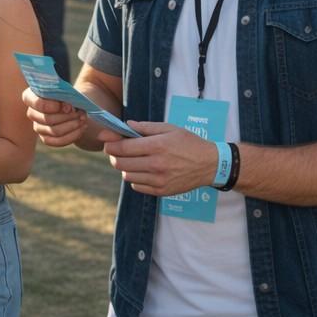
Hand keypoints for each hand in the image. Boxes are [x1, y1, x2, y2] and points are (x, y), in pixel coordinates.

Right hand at [22, 87, 91, 147]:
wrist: (72, 105)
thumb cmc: (67, 94)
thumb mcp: (66, 91)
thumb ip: (65, 96)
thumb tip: (67, 108)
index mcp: (31, 97)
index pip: (38, 104)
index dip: (53, 106)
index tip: (69, 106)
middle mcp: (32, 113)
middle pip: (48, 119)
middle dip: (67, 116)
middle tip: (81, 112)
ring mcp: (38, 128)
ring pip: (54, 131)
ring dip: (72, 125)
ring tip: (83, 119)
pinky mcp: (46, 139)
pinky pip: (58, 142)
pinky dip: (73, 135)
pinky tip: (82, 128)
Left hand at [102, 121, 217, 196]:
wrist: (209, 164)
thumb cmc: (189, 143)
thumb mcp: (169, 128)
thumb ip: (145, 127)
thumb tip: (126, 125)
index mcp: (157, 146)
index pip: (123, 148)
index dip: (110, 144)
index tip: (108, 141)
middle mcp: (156, 165)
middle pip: (120, 163)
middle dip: (114, 155)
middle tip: (118, 150)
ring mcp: (158, 180)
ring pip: (127, 175)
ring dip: (125, 167)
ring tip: (134, 159)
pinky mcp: (161, 191)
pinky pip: (136, 186)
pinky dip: (135, 178)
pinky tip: (144, 170)